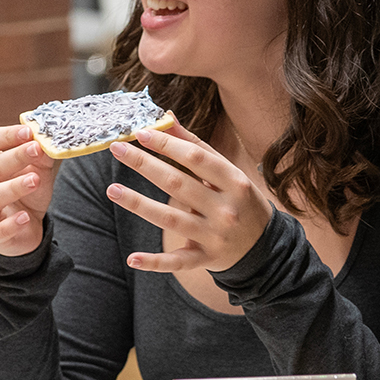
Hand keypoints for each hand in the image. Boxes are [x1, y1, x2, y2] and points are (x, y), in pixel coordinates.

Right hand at [0, 124, 59, 256]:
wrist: (26, 227)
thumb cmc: (25, 190)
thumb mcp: (36, 169)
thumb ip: (40, 155)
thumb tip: (47, 142)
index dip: (5, 136)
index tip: (28, 131)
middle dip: (14, 157)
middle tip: (36, 149)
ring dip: (13, 187)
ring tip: (35, 180)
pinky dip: (11, 224)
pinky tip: (25, 217)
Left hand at [105, 124, 272, 272]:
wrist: (268, 248)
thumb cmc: (241, 202)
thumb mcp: (228, 172)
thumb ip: (196, 147)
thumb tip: (167, 117)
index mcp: (234, 182)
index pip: (196, 159)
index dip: (167, 144)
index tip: (141, 132)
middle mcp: (225, 209)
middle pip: (178, 184)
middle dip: (145, 165)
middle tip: (116, 149)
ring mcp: (215, 236)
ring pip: (171, 219)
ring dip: (139, 204)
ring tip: (112, 189)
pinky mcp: (206, 259)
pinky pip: (177, 261)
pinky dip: (155, 262)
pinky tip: (132, 258)